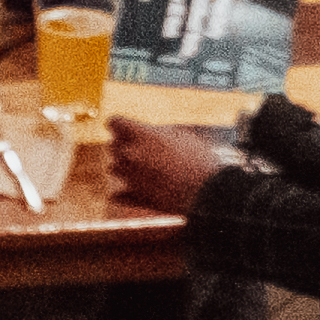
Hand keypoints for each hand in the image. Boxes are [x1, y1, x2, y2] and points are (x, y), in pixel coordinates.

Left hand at [105, 118, 221, 211]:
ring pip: (113, 168)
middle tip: (142, 151)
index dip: (120, 125)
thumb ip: (160, 131)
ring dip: (124, 169)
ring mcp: (130, 177)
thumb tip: (153, 131)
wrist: (207, 192)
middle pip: (112, 145)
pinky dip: (125, 192)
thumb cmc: (200, 160)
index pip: (114, 122)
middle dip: (124, 146)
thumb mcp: (183, 135)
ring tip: (145, 171)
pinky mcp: (134, 197)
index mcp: (141, 134)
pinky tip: (139, 190)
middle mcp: (130, 154)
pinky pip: (117, 194)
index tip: (125, 128)